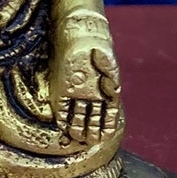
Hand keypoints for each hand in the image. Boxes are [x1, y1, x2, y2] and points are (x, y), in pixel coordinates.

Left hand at [52, 20, 122, 144]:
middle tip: (92, 142)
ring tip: (79, 140)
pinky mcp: (61, 89)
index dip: (108, 123)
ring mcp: (76, 92)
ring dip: (79, 127)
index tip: (108, 135)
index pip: (108, 111)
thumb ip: (111, 78)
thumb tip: (115, 92)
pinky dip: (64, 118)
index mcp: (104, 89)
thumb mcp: (108, 62)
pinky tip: (65, 128)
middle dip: (92, 129)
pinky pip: (63, 107)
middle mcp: (90, 94)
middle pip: (92, 116)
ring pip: (78, 114)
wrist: (79, 36)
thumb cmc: (97, 48)